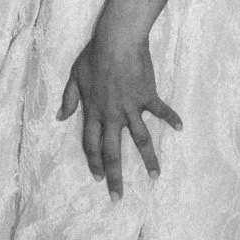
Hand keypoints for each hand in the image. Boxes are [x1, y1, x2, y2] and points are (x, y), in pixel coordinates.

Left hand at [58, 16, 180, 197]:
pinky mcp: (147, 97)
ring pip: (140, 140)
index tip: (98, 179)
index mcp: (93, 112)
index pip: (92, 144)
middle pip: (113, 152)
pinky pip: (161, 112)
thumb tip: (60, 116)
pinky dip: (172, 119)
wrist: (116, 42)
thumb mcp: (74, 77)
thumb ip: (69, 99)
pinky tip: (180, 128)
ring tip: (155, 177)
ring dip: (148, 160)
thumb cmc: (93, 56)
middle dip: (114, 177)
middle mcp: (112, 115)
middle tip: (117, 197)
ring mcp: (131, 108)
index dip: (94, 162)